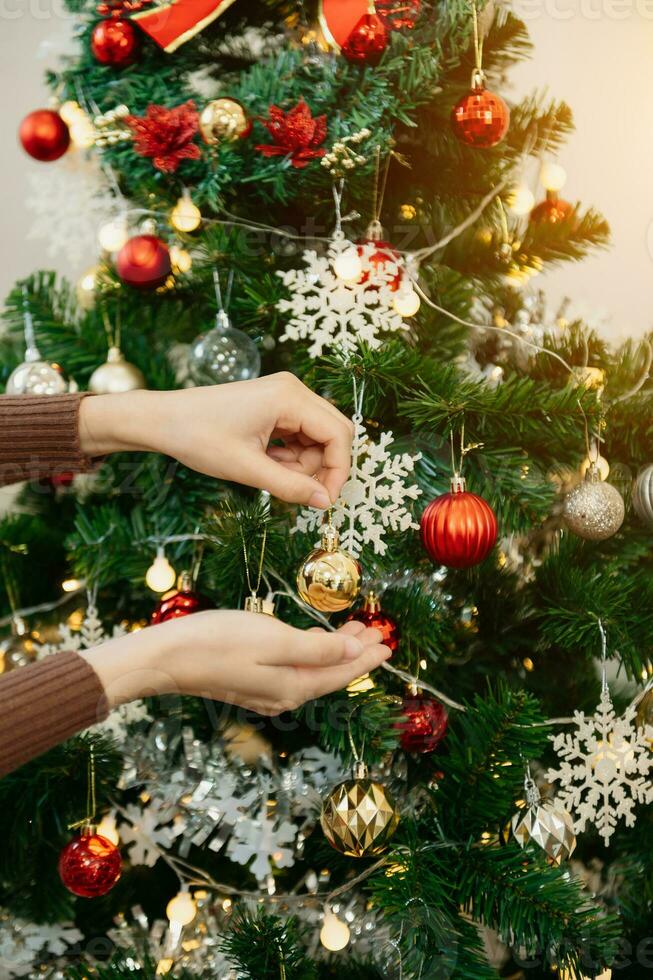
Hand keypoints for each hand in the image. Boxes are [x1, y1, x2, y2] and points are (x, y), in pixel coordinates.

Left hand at [79, 373, 353, 507]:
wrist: (163, 420)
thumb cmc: (198, 437)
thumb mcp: (247, 469)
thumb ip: (290, 486)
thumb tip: (325, 502)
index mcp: (289, 397)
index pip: (337, 434)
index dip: (338, 470)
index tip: (325, 500)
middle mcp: (292, 390)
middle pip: (332, 433)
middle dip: (322, 467)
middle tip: (300, 492)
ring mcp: (283, 395)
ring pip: (316, 436)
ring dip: (303, 463)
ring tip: (270, 475)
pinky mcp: (274, 405)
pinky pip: (299, 434)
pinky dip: (290, 455)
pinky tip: (266, 464)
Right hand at [81, 611, 390, 715]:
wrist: (167, 657)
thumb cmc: (220, 642)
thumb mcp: (275, 639)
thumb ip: (318, 648)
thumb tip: (355, 653)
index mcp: (294, 688)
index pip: (342, 673)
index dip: (367, 658)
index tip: (388, 643)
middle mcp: (283, 696)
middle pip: (330, 673)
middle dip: (355, 652)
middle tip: (377, 631)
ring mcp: (265, 691)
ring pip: (313, 670)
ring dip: (335, 649)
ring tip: (354, 630)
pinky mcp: (250, 681)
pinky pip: (295, 668)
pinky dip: (312, 652)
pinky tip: (315, 640)